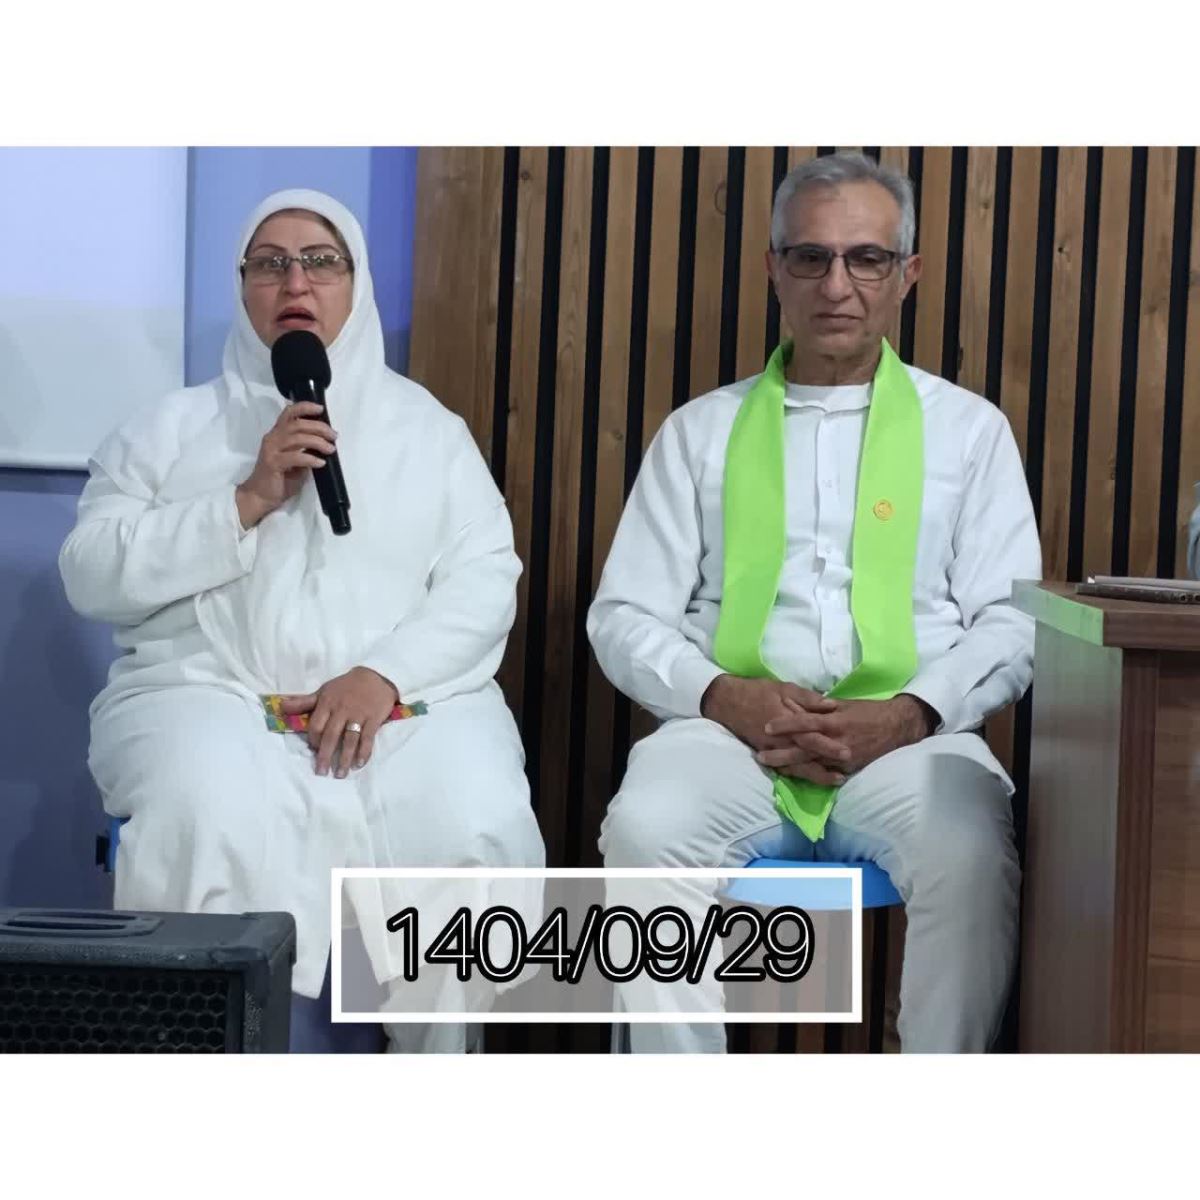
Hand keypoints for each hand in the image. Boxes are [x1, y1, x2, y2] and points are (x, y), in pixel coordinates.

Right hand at [235, 401, 336, 528]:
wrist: (260, 497)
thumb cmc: (279, 480)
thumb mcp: (296, 462)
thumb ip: (305, 450)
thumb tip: (324, 444)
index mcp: (277, 435)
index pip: (289, 413)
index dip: (305, 407)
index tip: (320, 409)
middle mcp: (272, 438)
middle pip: (298, 424)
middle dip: (319, 427)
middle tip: (333, 436)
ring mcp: (271, 450)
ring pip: (297, 438)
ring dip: (317, 441)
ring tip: (330, 449)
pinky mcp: (273, 463)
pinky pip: (295, 457)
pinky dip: (310, 458)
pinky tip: (320, 463)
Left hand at [279, 666, 398, 777]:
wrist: (375, 676)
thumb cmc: (346, 686)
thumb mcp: (323, 691)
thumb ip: (304, 702)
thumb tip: (281, 706)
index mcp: (327, 703)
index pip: (316, 725)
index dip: (313, 740)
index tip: (314, 751)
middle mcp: (342, 710)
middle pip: (331, 736)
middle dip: (325, 756)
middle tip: (322, 772)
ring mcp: (358, 715)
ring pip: (349, 740)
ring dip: (344, 758)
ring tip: (340, 774)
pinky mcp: (373, 719)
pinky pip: (368, 738)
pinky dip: (364, 752)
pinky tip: (359, 763)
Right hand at [700, 675, 848, 786]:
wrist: (728, 701)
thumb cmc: (758, 691)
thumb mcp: (784, 687)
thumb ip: (808, 698)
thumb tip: (831, 706)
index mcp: (789, 719)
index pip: (812, 735)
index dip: (829, 745)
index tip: (849, 752)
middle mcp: (782, 738)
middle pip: (807, 755)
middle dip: (826, 766)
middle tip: (846, 774)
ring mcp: (773, 749)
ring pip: (797, 766)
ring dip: (817, 775)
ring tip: (836, 781)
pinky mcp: (765, 753)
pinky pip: (784, 768)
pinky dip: (800, 775)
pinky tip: (813, 779)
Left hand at [756, 693, 936, 779]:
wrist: (896, 727)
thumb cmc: (868, 711)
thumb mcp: (844, 704)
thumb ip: (822, 708)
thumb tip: (801, 706)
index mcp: (834, 720)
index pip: (805, 722)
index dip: (786, 725)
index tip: (767, 727)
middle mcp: (836, 740)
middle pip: (804, 748)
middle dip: (781, 754)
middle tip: (760, 756)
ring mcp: (843, 757)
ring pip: (812, 764)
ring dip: (791, 768)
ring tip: (772, 769)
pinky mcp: (849, 768)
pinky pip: (827, 773)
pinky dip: (811, 775)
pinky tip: (796, 778)